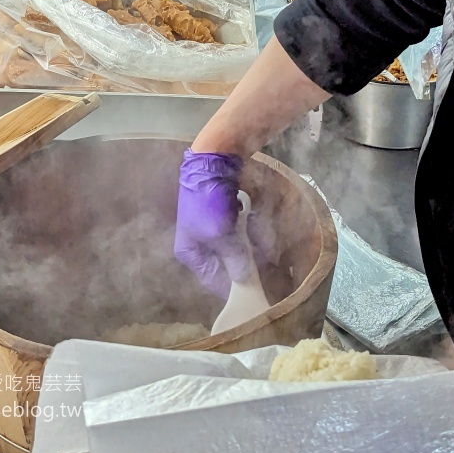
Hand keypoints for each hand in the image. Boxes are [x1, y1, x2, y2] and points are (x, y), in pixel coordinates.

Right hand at [174, 150, 250, 297]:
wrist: (211, 163)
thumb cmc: (208, 203)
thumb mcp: (221, 236)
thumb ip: (234, 260)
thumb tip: (244, 279)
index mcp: (190, 253)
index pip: (212, 280)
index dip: (232, 286)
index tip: (252, 289)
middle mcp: (198, 244)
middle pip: (226, 264)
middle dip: (245, 260)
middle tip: (263, 261)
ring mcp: (210, 229)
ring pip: (237, 248)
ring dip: (251, 243)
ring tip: (261, 238)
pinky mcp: (223, 217)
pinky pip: (241, 232)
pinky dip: (250, 229)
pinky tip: (255, 222)